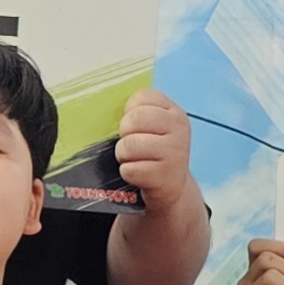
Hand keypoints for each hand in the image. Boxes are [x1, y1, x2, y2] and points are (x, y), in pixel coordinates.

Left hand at [114, 88, 194, 211]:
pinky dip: (126, 172)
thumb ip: (138, 112)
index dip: (129, 112)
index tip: (135, 126)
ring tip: (132, 159)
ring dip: (122, 154)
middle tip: (129, 145)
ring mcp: (174, 153)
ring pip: (129, 144)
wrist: (171, 186)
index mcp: (174, 113)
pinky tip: (137, 173)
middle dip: (123, 134)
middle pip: (134, 119)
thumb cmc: (154, 152)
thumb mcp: (155, 127)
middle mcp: (179, 129)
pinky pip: (129, 169)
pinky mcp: (163, 176)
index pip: (142, 98)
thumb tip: (104, 108)